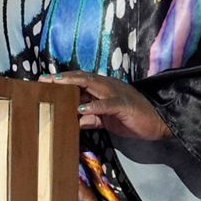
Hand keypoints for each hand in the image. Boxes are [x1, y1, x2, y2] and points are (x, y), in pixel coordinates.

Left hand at [38, 71, 171, 140]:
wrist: (159, 123)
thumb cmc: (131, 119)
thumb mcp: (106, 120)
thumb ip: (90, 119)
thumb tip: (72, 121)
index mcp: (102, 89)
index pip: (79, 81)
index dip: (61, 81)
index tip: (42, 82)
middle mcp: (107, 86)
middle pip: (81, 78)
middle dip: (62, 78)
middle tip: (43, 80)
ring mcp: (116, 93)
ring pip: (92, 84)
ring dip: (73, 84)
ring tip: (56, 84)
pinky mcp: (124, 105)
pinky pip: (107, 103)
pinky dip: (94, 105)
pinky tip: (81, 108)